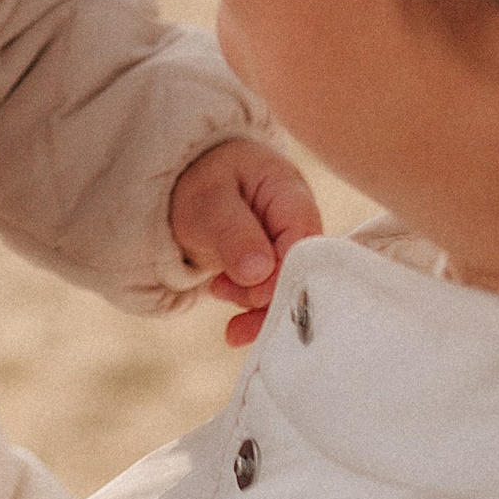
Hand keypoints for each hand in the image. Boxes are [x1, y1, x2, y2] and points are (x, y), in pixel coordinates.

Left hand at [169, 137, 322, 347]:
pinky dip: (254, 310)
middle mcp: (302, 225)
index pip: (304, 247)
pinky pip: (276, 296)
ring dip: (255, 305)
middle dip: (268, 300)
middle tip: (224, 301)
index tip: (250, 293)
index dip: (282, 279)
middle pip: (304, 275)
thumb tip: (259, 272)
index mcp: (292, 197)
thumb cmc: (204, 182)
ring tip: (217, 288)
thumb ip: (233, 232)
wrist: (195, 179)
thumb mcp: (208, 201)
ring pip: (290, 291)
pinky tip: (230, 319)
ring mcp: (292, 248)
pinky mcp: (280, 267)